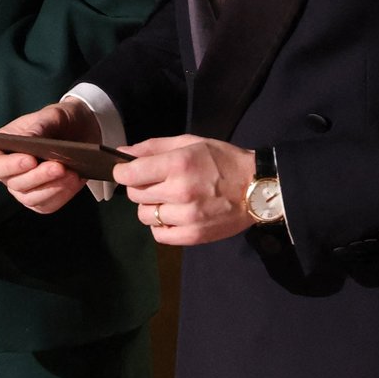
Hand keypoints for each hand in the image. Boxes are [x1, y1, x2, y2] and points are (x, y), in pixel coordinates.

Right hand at [0, 99, 98, 213]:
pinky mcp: (42, 200)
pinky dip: (63, 194)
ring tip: (71, 173)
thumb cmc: (59, 120)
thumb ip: (38, 126)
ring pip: (31, 198)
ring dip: (52, 188)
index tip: (30, 159)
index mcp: (0, 149)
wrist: (81, 131)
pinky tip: (75, 180)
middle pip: (15, 184)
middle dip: (38, 176)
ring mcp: (24, 189)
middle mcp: (8, 173)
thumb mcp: (51, 116)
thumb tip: (27, 139)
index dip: (8, 166)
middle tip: (59, 166)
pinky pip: (48, 204)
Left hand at [112, 135, 255, 244]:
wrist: (257, 187)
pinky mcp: (193, 236)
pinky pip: (159, 234)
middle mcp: (179, 191)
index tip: (126, 171)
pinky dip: (162, 225)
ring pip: (145, 215)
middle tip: (157, 182)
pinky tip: (174, 215)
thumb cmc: (223, 160)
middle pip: (135, 195)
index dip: (122, 172)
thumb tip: (122, 153)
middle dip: (140, 187)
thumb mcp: (190, 142)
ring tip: (169, 199)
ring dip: (151, 206)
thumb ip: (153, 147)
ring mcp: (186, 216)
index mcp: (178, 164)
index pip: (130, 174)